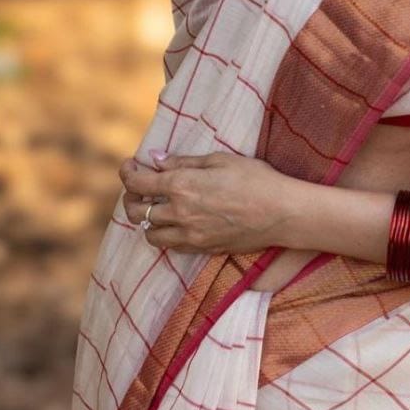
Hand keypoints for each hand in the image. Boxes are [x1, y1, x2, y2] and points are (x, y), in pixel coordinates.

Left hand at [118, 151, 294, 255]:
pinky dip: (166, 235)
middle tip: (141, 187)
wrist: (281, 213)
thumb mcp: (219, 160)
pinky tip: (177, 223)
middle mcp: (179, 214)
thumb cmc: (255, 179)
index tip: (130, 166)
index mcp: (182, 186)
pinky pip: (171, 247)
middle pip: (136, 211)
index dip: (127, 172)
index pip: (137, 183)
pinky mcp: (202, 250)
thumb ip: (183, 162)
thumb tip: (155, 160)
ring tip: (158, 207)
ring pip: (150, 234)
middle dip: (132, 197)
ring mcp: (190, 236)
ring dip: (148, 220)